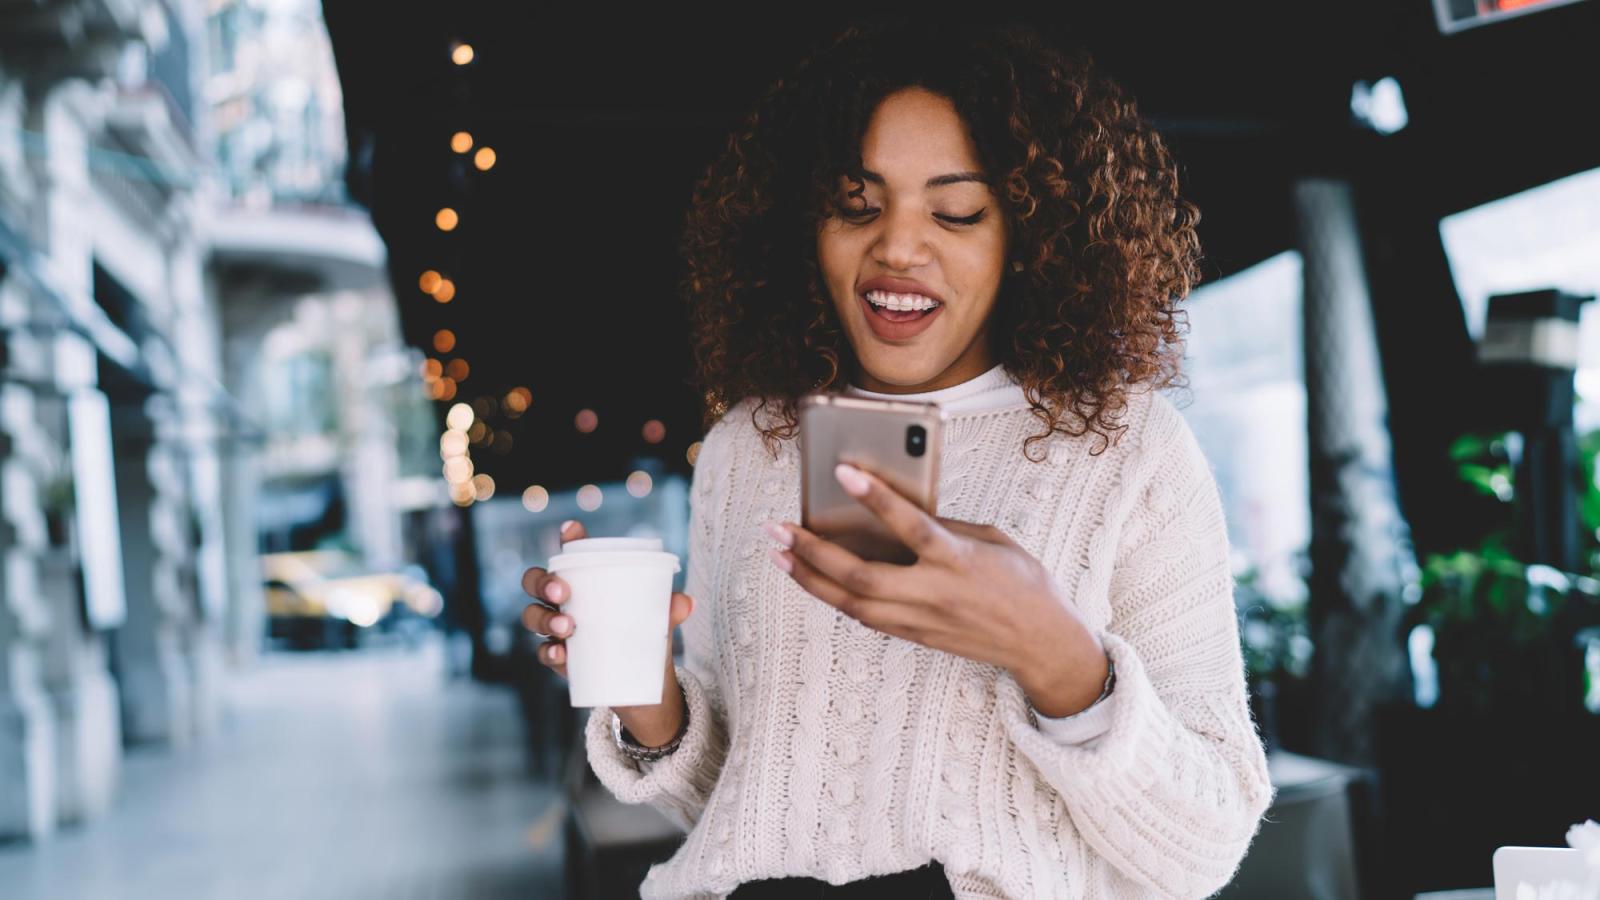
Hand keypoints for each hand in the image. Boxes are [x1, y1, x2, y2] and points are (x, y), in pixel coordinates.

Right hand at [521, 520, 694, 744]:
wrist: (641, 678)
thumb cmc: (643, 631)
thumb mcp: (656, 618)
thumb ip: (669, 608)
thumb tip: (687, 602)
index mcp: (585, 579)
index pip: (570, 553)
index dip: (568, 538)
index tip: (572, 530)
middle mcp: (562, 599)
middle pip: (536, 581)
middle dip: (544, 582)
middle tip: (563, 592)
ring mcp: (556, 628)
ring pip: (533, 616)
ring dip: (546, 618)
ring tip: (568, 627)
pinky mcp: (559, 657)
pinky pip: (544, 652)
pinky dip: (549, 652)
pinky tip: (561, 654)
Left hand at [765, 462, 1108, 716]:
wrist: (1042, 642)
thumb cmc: (1021, 581)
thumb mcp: (988, 539)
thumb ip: (943, 527)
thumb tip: (895, 512)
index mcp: (959, 561)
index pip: (911, 527)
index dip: (876, 499)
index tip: (843, 472)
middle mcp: (936, 594)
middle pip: (862, 578)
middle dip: (813, 554)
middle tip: (778, 529)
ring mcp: (923, 621)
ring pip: (853, 604)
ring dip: (810, 579)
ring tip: (780, 554)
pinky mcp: (916, 636)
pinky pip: (866, 617)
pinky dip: (836, 596)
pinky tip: (813, 578)